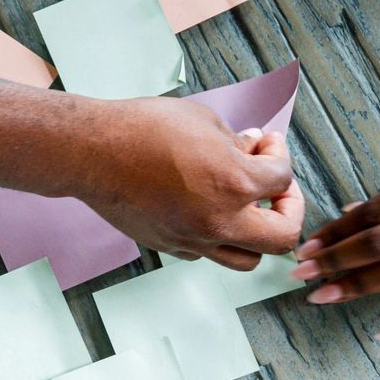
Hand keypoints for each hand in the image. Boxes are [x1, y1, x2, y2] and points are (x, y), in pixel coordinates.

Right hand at [86, 100, 303, 267]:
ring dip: (256, 235)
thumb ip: (234, 140)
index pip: (281, 177)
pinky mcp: (169, 246)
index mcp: (234, 182)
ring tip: (247, 210)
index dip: (278, 154)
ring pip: (247, 260)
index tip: (266, 144)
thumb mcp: (201, 120)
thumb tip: (251, 148)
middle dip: (289, 210)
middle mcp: (220, 219)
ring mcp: (193, 239)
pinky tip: (206, 210)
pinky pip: (208, 253)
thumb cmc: (141, 128)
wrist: (91, 152)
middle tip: (277, 190)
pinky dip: (217, 236)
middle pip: (282, 238)